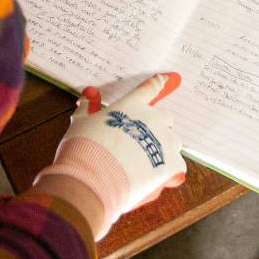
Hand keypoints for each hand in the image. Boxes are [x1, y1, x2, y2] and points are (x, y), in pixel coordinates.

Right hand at [33, 73, 186, 238]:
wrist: (93, 179)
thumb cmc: (84, 148)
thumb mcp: (81, 123)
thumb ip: (87, 106)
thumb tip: (89, 93)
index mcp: (132, 105)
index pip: (149, 89)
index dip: (157, 82)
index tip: (165, 78)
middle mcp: (153, 119)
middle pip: (165, 118)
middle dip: (157, 127)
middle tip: (141, 141)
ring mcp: (165, 142)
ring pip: (173, 143)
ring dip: (163, 149)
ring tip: (145, 163)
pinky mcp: (173, 165)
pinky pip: (177, 167)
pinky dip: (168, 173)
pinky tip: (152, 178)